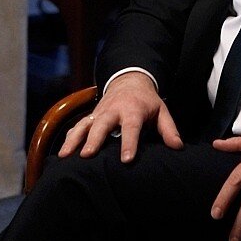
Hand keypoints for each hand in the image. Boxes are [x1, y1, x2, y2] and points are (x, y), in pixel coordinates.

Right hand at [57, 71, 183, 162]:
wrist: (130, 80)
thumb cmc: (147, 101)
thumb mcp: (161, 111)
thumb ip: (168, 129)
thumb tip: (178, 147)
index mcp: (133, 109)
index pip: (132, 127)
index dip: (129, 143)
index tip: (126, 160)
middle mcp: (114, 110)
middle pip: (102, 124)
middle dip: (94, 139)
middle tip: (87, 155)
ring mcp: (100, 112)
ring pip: (85, 125)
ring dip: (75, 139)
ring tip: (65, 156)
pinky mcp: (91, 116)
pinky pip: (78, 126)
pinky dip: (70, 138)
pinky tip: (62, 154)